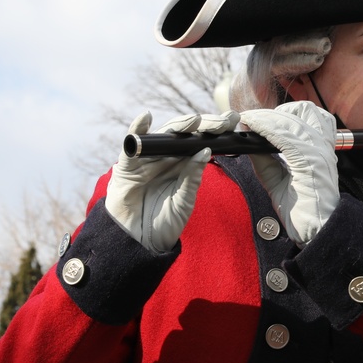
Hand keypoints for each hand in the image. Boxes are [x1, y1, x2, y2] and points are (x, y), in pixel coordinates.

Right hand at [106, 111, 239, 251]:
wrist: (138, 244)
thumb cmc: (162, 224)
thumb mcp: (183, 201)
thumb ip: (192, 177)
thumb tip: (206, 151)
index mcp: (183, 165)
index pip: (201, 142)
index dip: (216, 131)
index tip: (234, 122)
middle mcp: (166, 158)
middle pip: (185, 135)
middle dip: (205, 125)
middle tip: (224, 121)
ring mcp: (147, 160)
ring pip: (163, 136)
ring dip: (179, 126)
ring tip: (194, 120)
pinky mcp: (127, 166)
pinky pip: (131, 145)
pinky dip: (136, 130)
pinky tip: (146, 117)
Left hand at [239, 102, 338, 245]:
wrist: (315, 232)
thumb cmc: (301, 209)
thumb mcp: (278, 178)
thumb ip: (265, 159)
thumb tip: (248, 139)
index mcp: (321, 148)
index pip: (306, 114)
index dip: (280, 111)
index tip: (256, 116)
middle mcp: (324, 146)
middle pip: (302, 110)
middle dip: (273, 112)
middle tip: (251, 119)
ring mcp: (320, 152)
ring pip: (292, 120)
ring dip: (267, 118)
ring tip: (249, 122)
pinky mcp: (311, 161)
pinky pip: (285, 136)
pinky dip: (266, 128)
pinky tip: (253, 128)